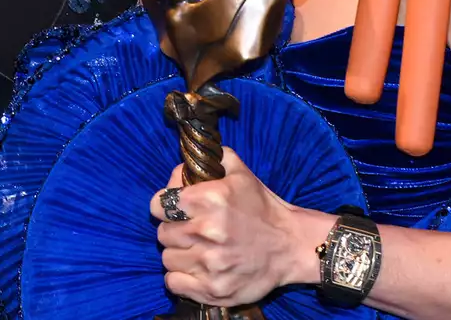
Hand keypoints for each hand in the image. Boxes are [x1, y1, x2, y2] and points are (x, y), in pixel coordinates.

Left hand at [149, 150, 311, 307]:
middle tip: (192, 231)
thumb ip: (210, 160)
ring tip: (198, 250)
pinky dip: (180, 278)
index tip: (175, 210)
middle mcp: (208, 231)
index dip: (164, 206)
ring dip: (179, 254)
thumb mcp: (240, 173)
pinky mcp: (214, 289)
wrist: (291, 246)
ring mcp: (211, 263)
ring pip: (168, 258)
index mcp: (210, 199)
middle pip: (163, 233)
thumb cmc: (262, 208)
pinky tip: (196, 270)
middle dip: (174, 230)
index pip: (159, 205)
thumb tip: (183, 167)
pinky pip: (173, 283)